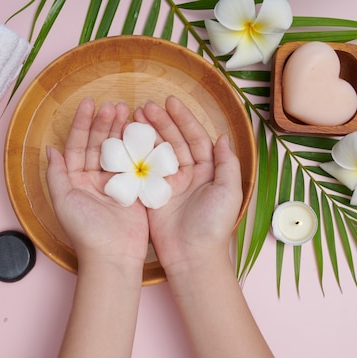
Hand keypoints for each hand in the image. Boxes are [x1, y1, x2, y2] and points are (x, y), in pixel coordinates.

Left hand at [46, 98, 148, 268]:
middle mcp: (93, 179)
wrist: (112, 255)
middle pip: (98, 144)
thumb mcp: (63, 201)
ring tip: (126, 111)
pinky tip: (140, 131)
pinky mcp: (133, 189)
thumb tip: (50, 150)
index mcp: (74, 180)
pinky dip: (136, 147)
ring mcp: (114, 183)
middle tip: (114, 105)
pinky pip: (134, 163)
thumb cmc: (84, 231)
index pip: (77, 145)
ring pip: (116, 150)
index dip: (82, 123)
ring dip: (120, 130)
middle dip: (104, 123)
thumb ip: (56, 174)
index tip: (89, 103)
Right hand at [133, 96, 242, 276]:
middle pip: (173, 141)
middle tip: (145, 106)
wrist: (192, 255)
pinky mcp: (151, 196)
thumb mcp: (229, 191)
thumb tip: (222, 137)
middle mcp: (188, 174)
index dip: (183, 119)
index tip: (169, 102)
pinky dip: (135, 155)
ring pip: (157, 152)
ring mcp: (168, 184)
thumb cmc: (214, 225)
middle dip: (160, 122)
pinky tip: (126, 140)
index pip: (194, 138)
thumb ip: (227, 163)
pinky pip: (143, 171)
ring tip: (134, 117)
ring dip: (147, 134)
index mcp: (207, 171)